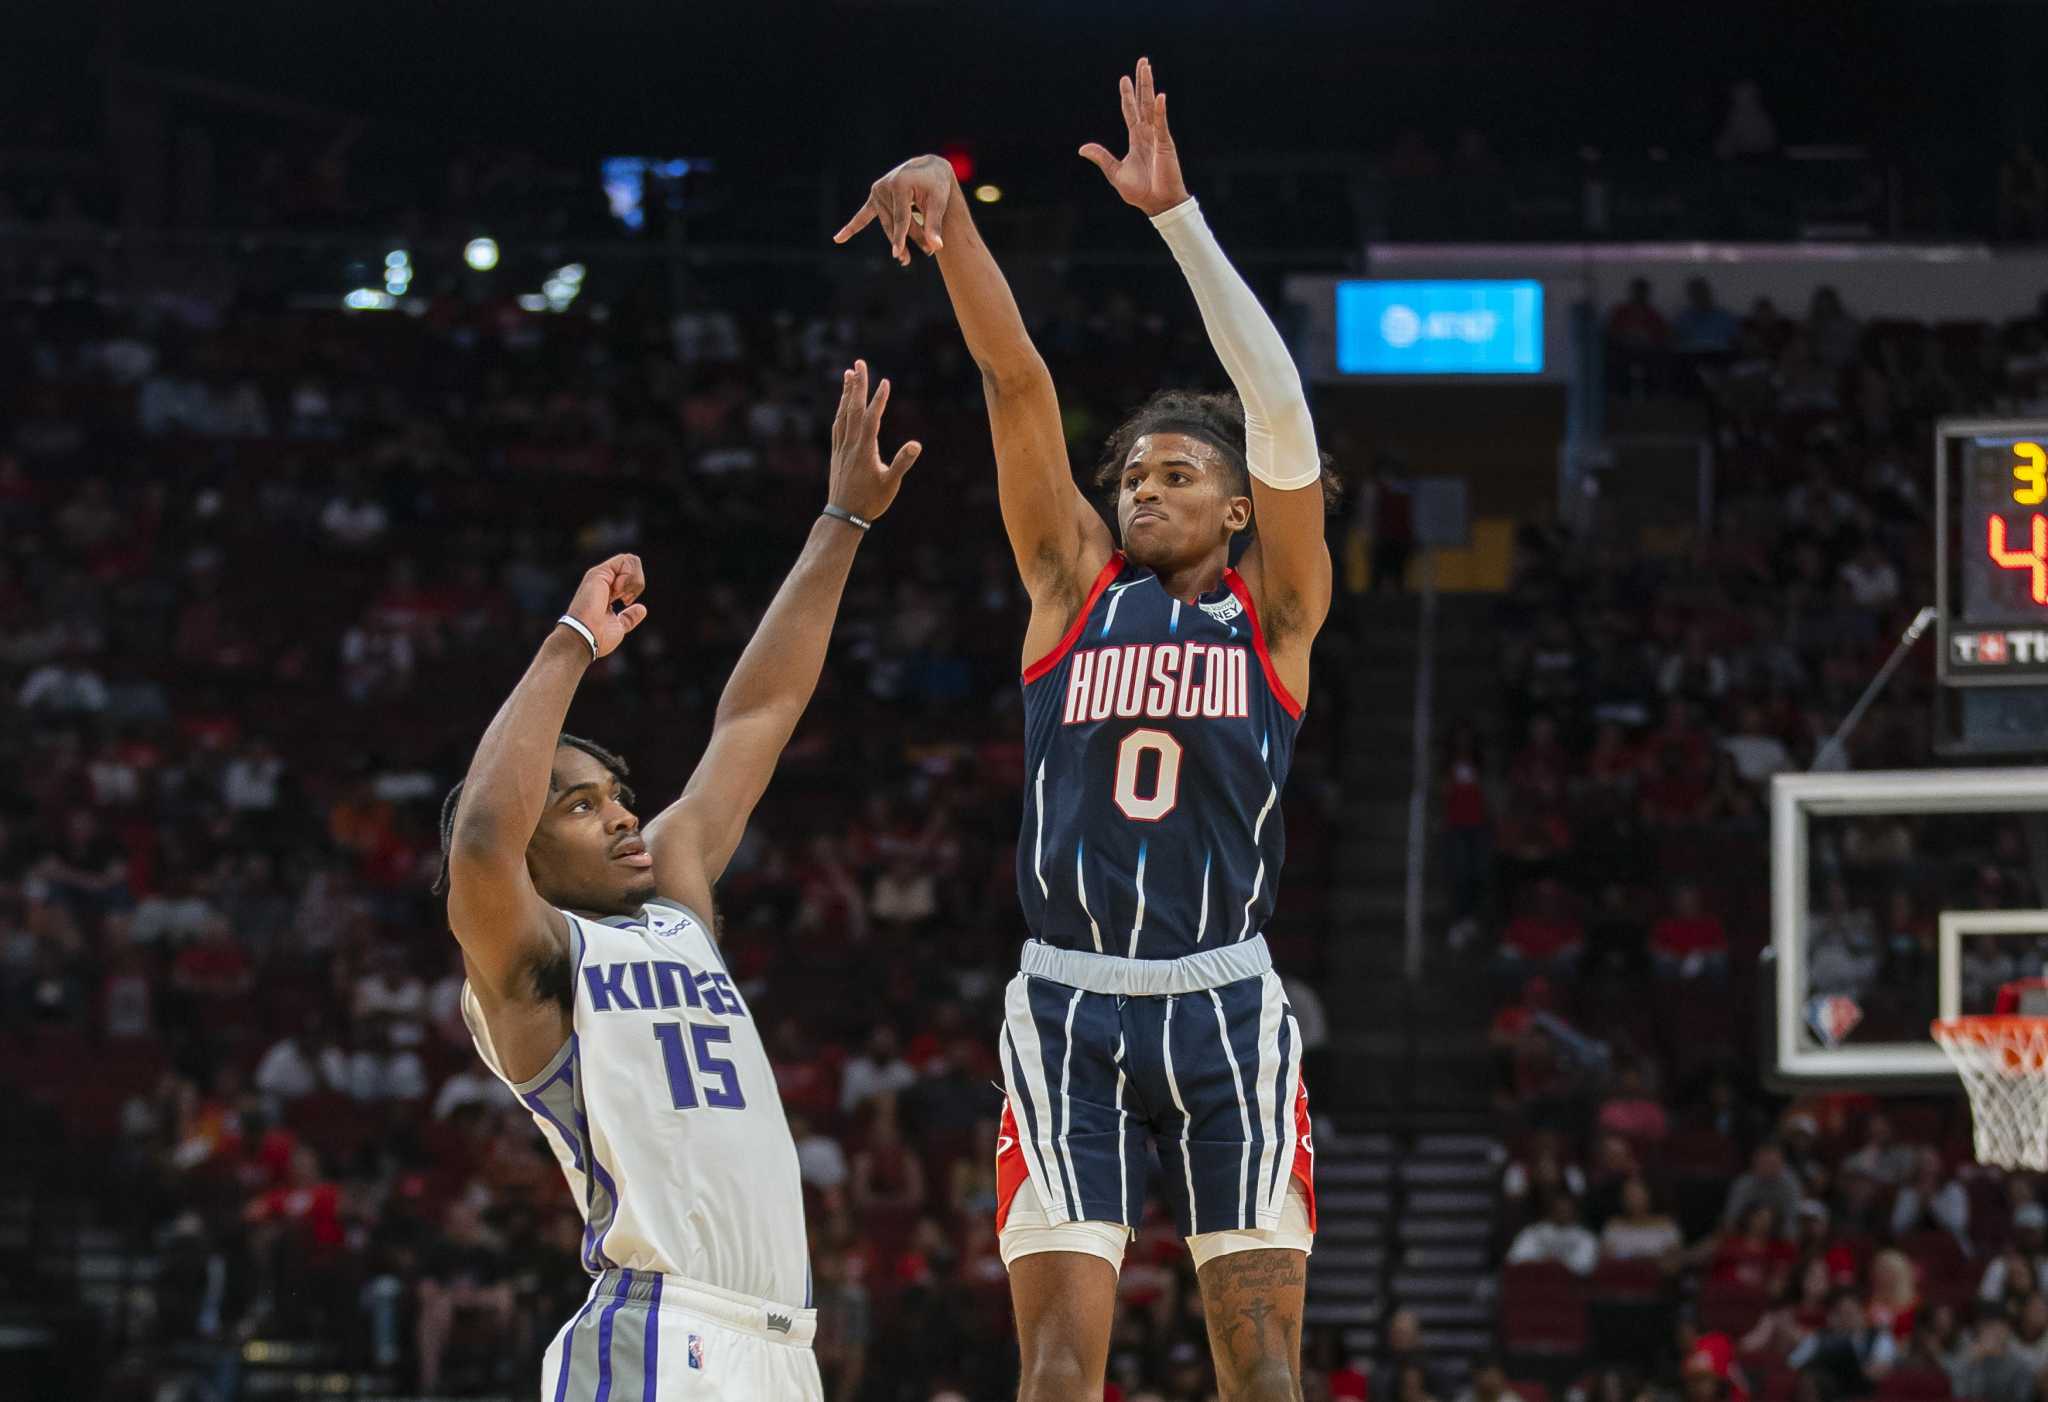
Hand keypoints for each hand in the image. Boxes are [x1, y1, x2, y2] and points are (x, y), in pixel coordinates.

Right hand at [562, 554, 648, 658]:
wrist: (586, 636)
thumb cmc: (598, 636)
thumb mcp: (619, 626)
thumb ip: (628, 617)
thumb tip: (641, 609)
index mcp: (606, 591)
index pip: (628, 576)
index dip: (634, 588)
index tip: (627, 602)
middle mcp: (602, 581)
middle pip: (631, 565)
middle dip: (637, 582)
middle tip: (626, 598)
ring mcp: (600, 575)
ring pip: (631, 560)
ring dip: (634, 579)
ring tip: (622, 595)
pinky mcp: (599, 573)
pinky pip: (625, 560)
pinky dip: (629, 576)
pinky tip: (618, 591)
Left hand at [827, 360, 921, 522]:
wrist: (844, 516)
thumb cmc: (870, 501)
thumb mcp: (891, 484)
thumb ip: (902, 463)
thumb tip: (916, 444)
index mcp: (865, 449)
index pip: (872, 418)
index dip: (879, 399)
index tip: (885, 381)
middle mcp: (850, 444)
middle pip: (853, 408)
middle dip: (857, 384)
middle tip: (859, 363)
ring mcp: (841, 447)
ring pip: (843, 414)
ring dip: (846, 393)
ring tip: (848, 374)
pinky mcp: (836, 453)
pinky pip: (838, 425)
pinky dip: (841, 410)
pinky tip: (843, 404)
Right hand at [832, 155, 955, 266]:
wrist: (928, 168)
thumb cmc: (936, 184)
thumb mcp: (939, 202)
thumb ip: (935, 224)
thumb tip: (937, 247)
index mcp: (900, 184)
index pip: (901, 217)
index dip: (901, 236)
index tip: (898, 253)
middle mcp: (884, 186)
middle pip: (895, 222)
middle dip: (909, 239)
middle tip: (928, 253)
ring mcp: (877, 192)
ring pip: (887, 224)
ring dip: (898, 239)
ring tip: (907, 260)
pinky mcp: (875, 197)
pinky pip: (863, 215)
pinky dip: (851, 227)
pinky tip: (838, 239)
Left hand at [1079, 57, 1189, 217]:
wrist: (1157, 204)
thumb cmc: (1140, 192)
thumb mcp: (1115, 173)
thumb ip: (1102, 157)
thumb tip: (1082, 148)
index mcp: (1136, 139)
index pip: (1131, 112)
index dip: (1127, 95)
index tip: (1124, 79)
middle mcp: (1147, 134)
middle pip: (1143, 102)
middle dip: (1142, 82)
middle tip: (1142, 62)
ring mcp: (1157, 137)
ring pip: (1152, 106)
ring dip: (1150, 87)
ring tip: (1148, 67)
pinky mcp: (1165, 144)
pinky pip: (1162, 124)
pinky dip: (1160, 111)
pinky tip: (1159, 97)